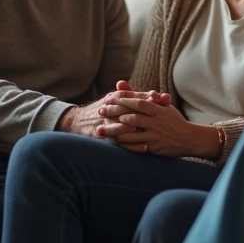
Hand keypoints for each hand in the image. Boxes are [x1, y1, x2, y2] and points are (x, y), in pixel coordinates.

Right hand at [56, 85, 171, 136]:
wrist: (78, 121)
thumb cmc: (105, 109)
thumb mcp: (116, 99)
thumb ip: (135, 97)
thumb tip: (156, 95)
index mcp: (115, 97)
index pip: (135, 95)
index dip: (150, 97)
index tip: (165, 98)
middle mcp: (111, 108)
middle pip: (132, 108)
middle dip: (149, 110)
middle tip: (165, 113)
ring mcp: (107, 122)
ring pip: (125, 125)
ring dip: (139, 127)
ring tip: (153, 131)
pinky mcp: (104, 137)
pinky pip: (120, 142)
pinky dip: (133, 145)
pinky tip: (145, 147)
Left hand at [97, 97, 218, 158]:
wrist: (189, 138)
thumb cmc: (173, 120)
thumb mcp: (162, 105)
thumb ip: (142, 96)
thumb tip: (121, 83)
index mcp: (159, 109)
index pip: (139, 102)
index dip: (123, 100)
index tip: (109, 98)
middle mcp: (157, 121)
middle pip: (132, 116)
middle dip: (114, 114)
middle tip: (100, 111)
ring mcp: (155, 134)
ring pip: (132, 132)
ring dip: (114, 130)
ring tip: (101, 128)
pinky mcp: (154, 146)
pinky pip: (136, 145)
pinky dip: (124, 144)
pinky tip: (113, 142)